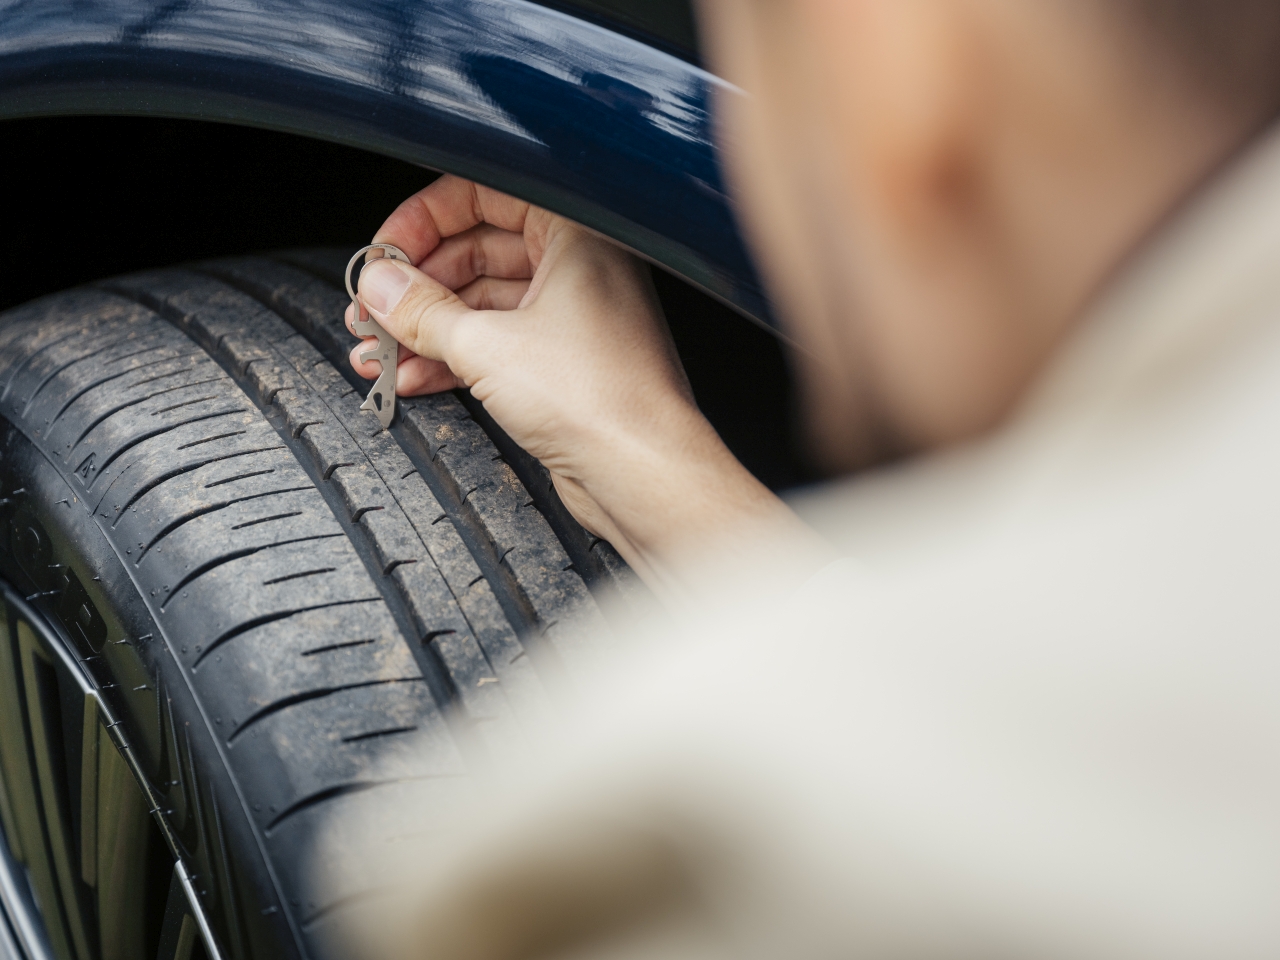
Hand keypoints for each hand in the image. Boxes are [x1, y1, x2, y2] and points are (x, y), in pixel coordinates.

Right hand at [348, 176, 819, 599]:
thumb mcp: (487, 346)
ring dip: (426, 330)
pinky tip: (411, 377)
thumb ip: (422, 311)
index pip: (485, 196)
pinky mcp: (563, 368)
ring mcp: (572, 320)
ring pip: (482, 306)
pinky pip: (496, 348)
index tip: (386, 251)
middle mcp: (579, 270)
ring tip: (378, 350)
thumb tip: (379, 285)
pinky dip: (452, 360)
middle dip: (417, 285)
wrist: (642, 474)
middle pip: (478, 253)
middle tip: (372, 309)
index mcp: (576, 237)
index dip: (426, 219)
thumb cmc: (600, 400)